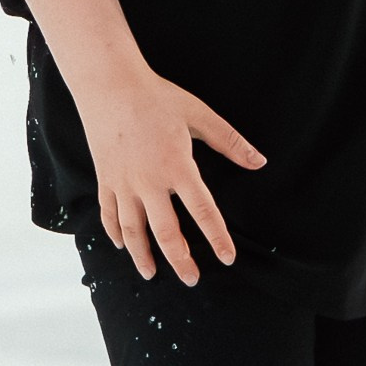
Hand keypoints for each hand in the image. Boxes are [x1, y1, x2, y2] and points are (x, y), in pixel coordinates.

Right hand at [82, 66, 264, 284]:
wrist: (110, 85)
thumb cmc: (158, 98)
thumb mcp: (200, 115)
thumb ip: (230, 142)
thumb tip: (259, 161)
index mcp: (178, 167)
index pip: (204, 212)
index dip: (217, 238)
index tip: (227, 258)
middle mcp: (150, 182)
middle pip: (166, 233)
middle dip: (180, 261)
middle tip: (191, 280)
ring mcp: (124, 183)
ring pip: (132, 231)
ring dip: (143, 255)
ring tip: (151, 274)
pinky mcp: (105, 179)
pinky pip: (109, 214)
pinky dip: (115, 233)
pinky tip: (122, 245)